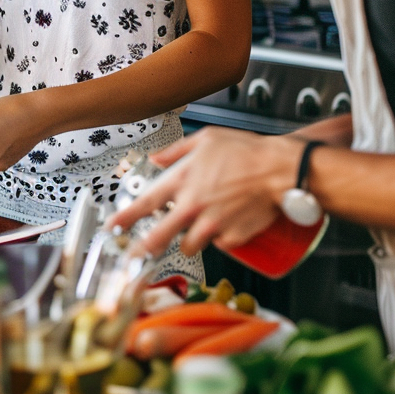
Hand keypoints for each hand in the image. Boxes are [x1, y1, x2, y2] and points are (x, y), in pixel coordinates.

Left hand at [106, 127, 303, 256]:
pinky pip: (219, 245)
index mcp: (182, 181)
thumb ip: (176, 151)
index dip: (124, 218)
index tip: (111, 227)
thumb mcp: (205, 140)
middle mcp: (192, 206)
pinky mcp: (231, 238)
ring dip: (189, 240)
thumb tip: (156, 158)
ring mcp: (211, 225)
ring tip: (199, 228)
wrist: (282, 169)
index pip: (144, 204)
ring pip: (188, 246)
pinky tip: (228, 224)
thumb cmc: (247, 152)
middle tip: (135, 254)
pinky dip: (219, 239)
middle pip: (158, 236)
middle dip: (143, 248)